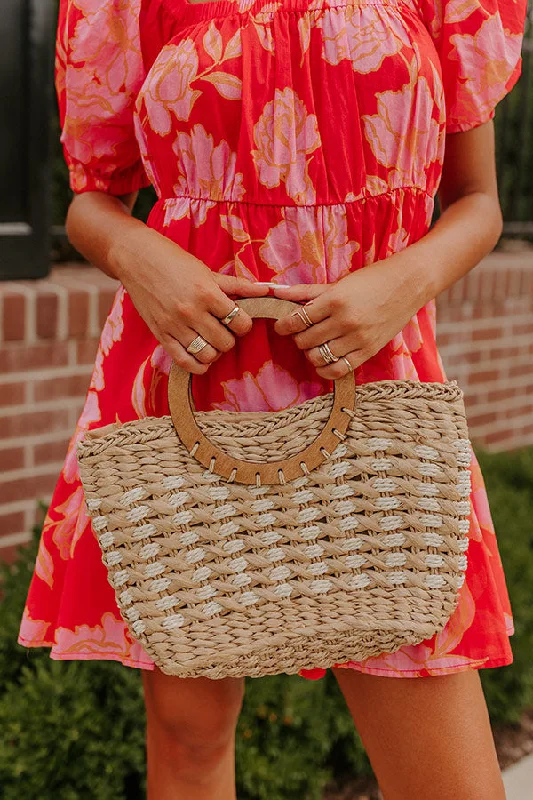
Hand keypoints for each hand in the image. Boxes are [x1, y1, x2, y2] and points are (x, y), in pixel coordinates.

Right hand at [113, 228, 268, 373]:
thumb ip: (237, 285)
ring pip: (207, 355)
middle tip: (224, 328)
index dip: (244, 323)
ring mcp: (174, 326)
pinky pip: (184, 362)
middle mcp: (191, 312)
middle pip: (226, 343)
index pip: (240, 322)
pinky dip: (198, 365)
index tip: (238, 318)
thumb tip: (267, 290)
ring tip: (212, 340)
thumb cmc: (175, 261)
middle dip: (230, 338)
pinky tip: (202, 355)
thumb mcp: (208, 271)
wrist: (137, 258)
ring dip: (215, 351)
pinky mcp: (161, 335)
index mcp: (207, 293)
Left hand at [273, 256, 426, 378]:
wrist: (407, 284)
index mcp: (335, 300)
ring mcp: (358, 338)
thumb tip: (276, 293)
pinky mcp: (369, 351)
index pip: (297, 320)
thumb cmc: (370, 281)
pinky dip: (325, 369)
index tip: (283, 326)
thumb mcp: (337, 283)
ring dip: (310, 353)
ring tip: (314, 344)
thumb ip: (305, 292)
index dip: (284, 326)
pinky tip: (323, 361)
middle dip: (298, 338)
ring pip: (319, 356)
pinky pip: (339, 370)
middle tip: (301, 332)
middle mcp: (346, 321)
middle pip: (305, 340)